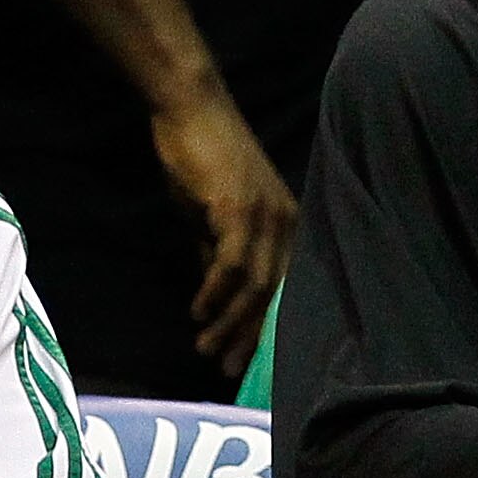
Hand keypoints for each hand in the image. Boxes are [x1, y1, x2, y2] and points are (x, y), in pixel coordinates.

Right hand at [152, 87, 294, 374]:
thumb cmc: (199, 155)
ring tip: (206, 350)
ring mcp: (265, 216)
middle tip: (226, 369)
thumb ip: (215, 251)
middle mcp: (285, 222)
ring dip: (230, 324)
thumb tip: (215, 294)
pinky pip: (231, 266)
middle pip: (274, 296)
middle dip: (250, 338)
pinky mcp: (239, 209)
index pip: (283, 288)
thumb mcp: (210, 213)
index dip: (265, 329)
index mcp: (286, 223)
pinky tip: (198, 314)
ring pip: (255, 287)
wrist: (191, 107)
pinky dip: (214, 294)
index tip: (246, 362)